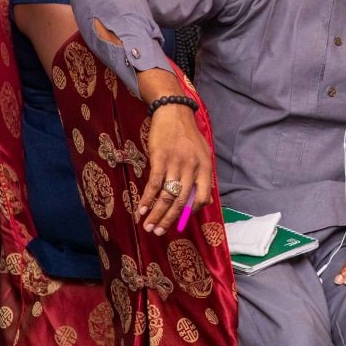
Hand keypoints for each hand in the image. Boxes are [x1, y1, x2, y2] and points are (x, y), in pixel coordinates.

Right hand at [139, 103, 212, 234]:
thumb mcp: (203, 154)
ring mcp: (176, 163)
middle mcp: (192, 167)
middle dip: (169, 220)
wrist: (174, 113)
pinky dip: (147, 199)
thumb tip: (204, 201)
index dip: (192, 212)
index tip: (181, 221)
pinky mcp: (160, 159)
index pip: (203, 197)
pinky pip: (154, 184)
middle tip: (158, 233)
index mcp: (205, 167)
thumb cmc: (188, 136)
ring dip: (156, 213)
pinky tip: (141, 209)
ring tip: (148, 226)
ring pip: (167, 195)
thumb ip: (203, 177)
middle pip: (182, 200)